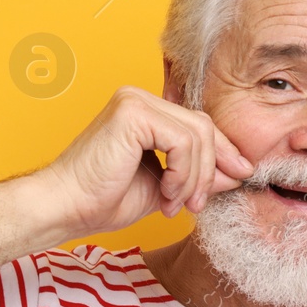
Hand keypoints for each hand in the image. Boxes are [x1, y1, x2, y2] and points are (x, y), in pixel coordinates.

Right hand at [39, 86, 254, 240]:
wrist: (67, 208)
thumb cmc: (104, 199)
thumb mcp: (166, 187)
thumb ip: (197, 175)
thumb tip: (237, 171)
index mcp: (145, 112)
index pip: (198, 124)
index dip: (223, 152)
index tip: (239, 176)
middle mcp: (140, 99)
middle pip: (203, 126)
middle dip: (212, 169)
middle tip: (197, 204)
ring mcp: (135, 101)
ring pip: (198, 135)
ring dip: (195, 178)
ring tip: (176, 204)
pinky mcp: (133, 112)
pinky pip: (183, 141)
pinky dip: (183, 173)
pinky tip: (166, 193)